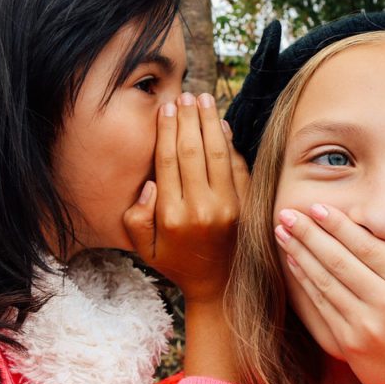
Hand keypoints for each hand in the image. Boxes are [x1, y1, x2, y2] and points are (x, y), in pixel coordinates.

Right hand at [123, 92, 248, 302]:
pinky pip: (238, 166)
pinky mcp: (248, 206)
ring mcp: (229, 207)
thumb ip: (136, 218)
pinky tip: (222, 125)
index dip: (167, 130)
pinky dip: (230, 143)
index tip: (166, 108)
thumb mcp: (144, 249)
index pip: (168, 161)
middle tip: (184, 95)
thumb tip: (150, 184)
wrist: (220, 288)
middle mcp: (202, 208)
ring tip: (203, 100)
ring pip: (218, 153)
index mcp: (173, 216)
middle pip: (192, 150)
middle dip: (188, 119)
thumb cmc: (177, 263)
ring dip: (210, 122)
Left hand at [274, 204, 384, 383]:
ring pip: (326, 281)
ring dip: (300, 253)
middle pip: (341, 261)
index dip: (339, 226)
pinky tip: (293, 262)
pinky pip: (321, 305)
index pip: (369, 248)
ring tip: (283, 232)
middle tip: (287, 213)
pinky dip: (305, 281)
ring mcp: (366, 326)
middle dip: (310, 233)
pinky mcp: (349, 343)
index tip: (318, 208)